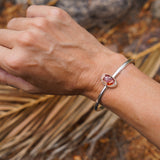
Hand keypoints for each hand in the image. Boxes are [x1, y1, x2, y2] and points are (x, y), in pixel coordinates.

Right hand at [0, 5, 123, 95]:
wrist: (94, 70)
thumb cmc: (66, 82)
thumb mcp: (35, 87)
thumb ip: (8, 77)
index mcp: (18, 61)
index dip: (1, 54)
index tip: (8, 55)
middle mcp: (26, 40)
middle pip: (1, 35)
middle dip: (9, 44)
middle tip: (27, 52)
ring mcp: (41, 25)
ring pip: (16, 23)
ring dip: (23, 32)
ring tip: (41, 44)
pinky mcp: (55, 15)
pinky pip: (32, 12)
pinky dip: (35, 20)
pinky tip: (48, 32)